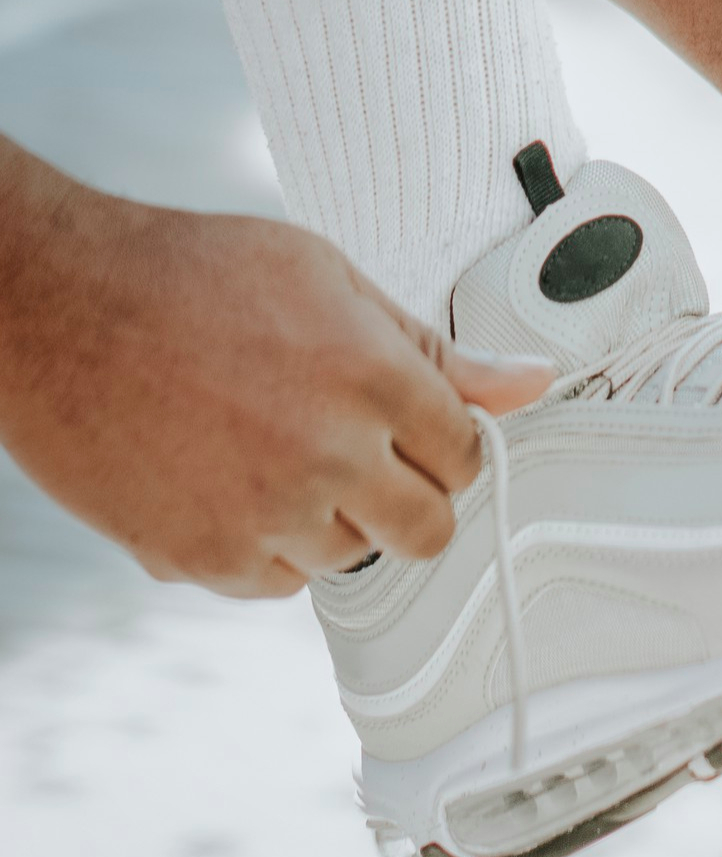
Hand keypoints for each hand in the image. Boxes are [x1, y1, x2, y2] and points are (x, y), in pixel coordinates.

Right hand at [0, 169, 553, 598]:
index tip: (418, 431)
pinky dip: (267, 546)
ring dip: (332, 518)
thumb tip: (532, 382)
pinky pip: (277, 582)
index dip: (447, 442)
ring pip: (351, 557)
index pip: (467, 454)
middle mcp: (329, 455)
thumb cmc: (194, 275)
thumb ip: (436, 351)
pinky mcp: (203, 557)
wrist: (54, 304)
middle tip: (366, 458)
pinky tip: (229, 480)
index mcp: (374, 380)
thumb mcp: (331, 280)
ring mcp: (265, 515)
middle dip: (412, 498)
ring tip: (274, 449)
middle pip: (428, 530)